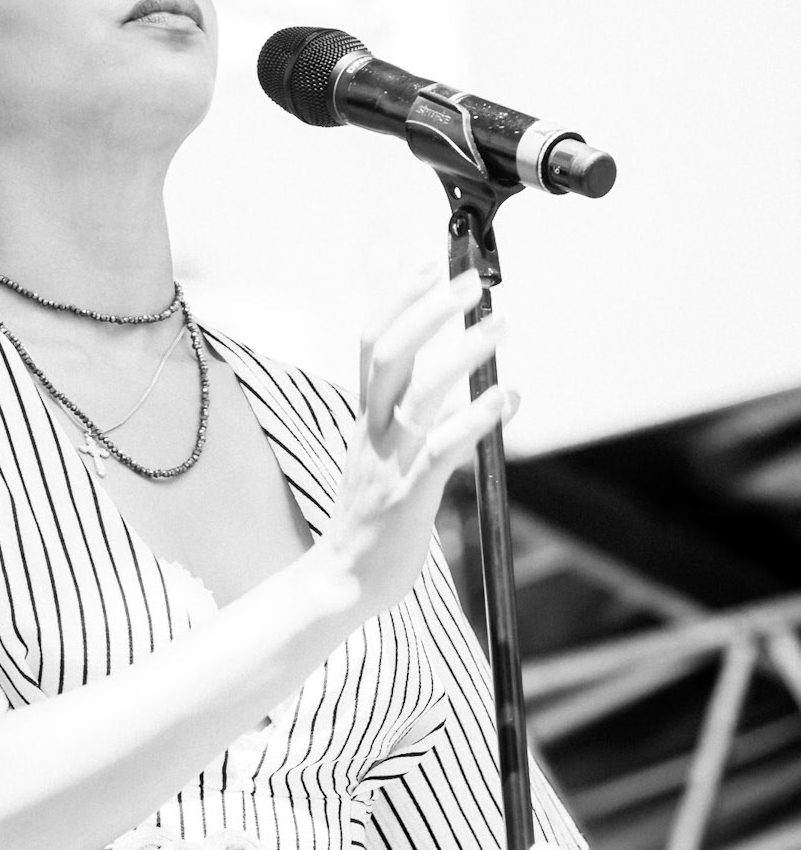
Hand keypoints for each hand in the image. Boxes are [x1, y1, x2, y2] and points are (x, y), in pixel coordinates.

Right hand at [318, 264, 516, 626]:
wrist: (340, 583)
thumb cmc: (370, 525)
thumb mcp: (380, 461)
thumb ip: (408, 425)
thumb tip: (456, 390)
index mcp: (364, 421)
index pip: (372, 344)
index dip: (398, 301)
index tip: (428, 266)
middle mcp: (371, 433)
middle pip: (388, 353)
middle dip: (428, 311)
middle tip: (470, 284)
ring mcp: (387, 462)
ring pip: (420, 392)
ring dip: (463, 352)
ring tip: (501, 326)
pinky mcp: (408, 496)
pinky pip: (443, 447)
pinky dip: (477, 417)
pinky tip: (510, 398)